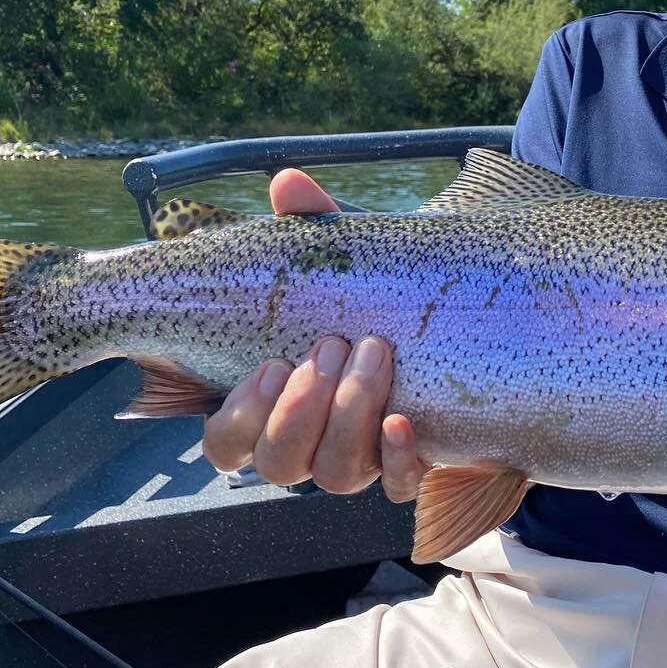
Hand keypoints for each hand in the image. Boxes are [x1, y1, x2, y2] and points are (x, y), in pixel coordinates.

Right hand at [201, 168, 429, 501]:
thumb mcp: (339, 262)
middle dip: (300, 409)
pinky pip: (395, 484)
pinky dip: (397, 457)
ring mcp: (356, 459)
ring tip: (371, 354)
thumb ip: (310, 230)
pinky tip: (403, 421)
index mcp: (269, 407)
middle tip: (330, 346)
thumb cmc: (365, 296)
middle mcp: (306, 445)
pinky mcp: (403, 462)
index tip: (270, 363)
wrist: (441, 326)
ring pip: (333, 475)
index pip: (225, 445)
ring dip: (348, 417)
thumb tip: (288, 183)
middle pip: (278, 465)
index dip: (239, 417)